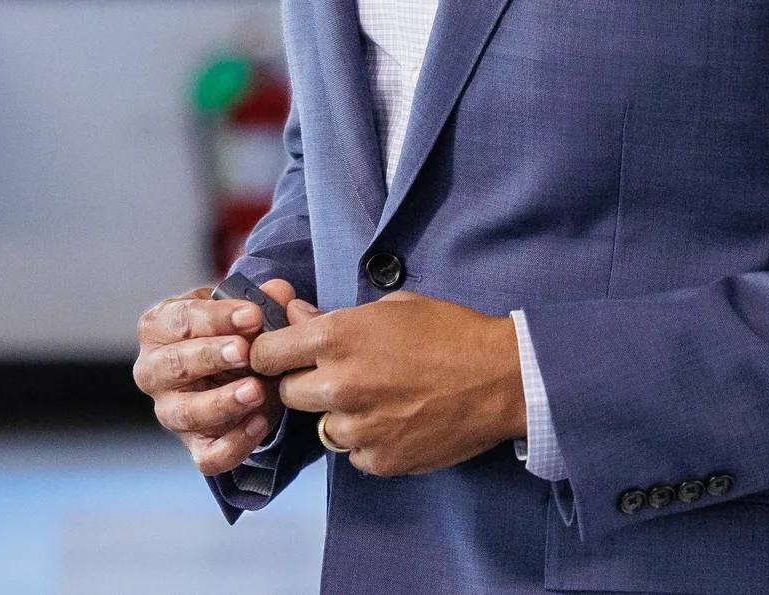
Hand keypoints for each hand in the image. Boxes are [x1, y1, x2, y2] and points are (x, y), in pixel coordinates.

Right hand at [133, 280, 315, 475]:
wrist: (234, 375)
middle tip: (246, 352)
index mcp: (157, 328)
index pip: (181, 319)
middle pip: (175, 365)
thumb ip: (262, 303)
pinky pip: (207, 455)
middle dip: (211, 357)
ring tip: (256, 390)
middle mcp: (153, 371)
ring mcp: (169, 411)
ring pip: (187, 413)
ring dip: (222, 402)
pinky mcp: (193, 445)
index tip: (252, 315)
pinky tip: (260, 423)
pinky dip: (233, 443)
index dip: (217, 317)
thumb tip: (280, 292)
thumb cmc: (228, 335)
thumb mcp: (240, 313)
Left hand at [249, 290, 524, 476]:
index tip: (279, 356)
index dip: (269, 354)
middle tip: (334, 377)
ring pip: (322, 427)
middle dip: (303, 384)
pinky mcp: (382, 460)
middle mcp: (340, 385)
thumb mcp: (388, 309)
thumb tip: (294, 317)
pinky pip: (354, 454)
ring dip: (338, 415)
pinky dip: (367, 442)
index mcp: (336, 338)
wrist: (503, 378)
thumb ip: (331, 317)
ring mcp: (360, 428)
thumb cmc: (448, 332)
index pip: (265, 354)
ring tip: (375, 399)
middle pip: (287, 394)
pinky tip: (395, 421)